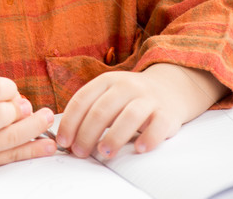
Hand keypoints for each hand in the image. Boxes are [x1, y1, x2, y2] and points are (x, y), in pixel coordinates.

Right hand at [0, 76, 55, 169]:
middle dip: (21, 108)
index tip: (11, 89)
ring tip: (46, 118)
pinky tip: (47, 145)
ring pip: (12, 138)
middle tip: (25, 106)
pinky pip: (12, 157)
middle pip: (4, 115)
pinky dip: (33, 150)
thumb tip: (21, 100)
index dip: (9, 87)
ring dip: (35, 126)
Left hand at [56, 64, 226, 159]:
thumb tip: (67, 137)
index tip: (63, 141)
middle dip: (87, 133)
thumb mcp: (108, 94)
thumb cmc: (129, 98)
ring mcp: (147, 98)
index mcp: (107, 80)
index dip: (70, 122)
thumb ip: (90, 110)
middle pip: (102, 110)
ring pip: (128, 116)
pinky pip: (158, 125)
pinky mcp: (166, 113)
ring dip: (114, 137)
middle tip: (80, 152)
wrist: (168, 89)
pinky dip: (149, 138)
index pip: (83, 99)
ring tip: (105, 153)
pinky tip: (140, 149)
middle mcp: (126, 86)